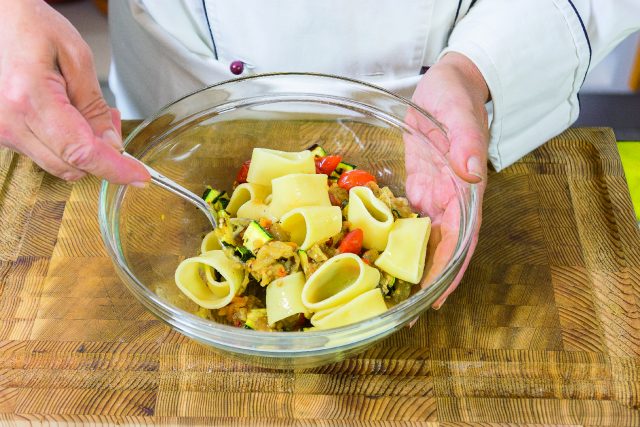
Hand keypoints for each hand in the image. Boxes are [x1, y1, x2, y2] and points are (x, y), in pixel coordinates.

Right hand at [0, 0, 148, 184]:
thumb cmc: (31, 27)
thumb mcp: (76, 58)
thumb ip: (95, 106)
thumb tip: (112, 144)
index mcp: (29, 98)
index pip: (81, 151)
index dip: (114, 168)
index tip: (139, 176)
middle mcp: (9, 121)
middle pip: (71, 165)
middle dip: (102, 155)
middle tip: (114, 123)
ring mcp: (2, 131)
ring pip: (58, 164)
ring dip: (83, 150)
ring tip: (87, 113)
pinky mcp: (3, 134)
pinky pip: (44, 154)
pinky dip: (66, 145)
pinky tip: (70, 118)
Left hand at [407, 52, 488, 308]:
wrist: (447, 84)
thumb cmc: (457, 97)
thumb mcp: (463, 114)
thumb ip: (468, 143)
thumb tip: (472, 172)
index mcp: (466, 191)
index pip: (461, 239)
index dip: (450, 270)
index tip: (437, 298)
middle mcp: (450, 200)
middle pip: (441, 248)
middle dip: (427, 280)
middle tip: (405, 311)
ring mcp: (432, 195)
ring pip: (423, 239)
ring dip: (411, 267)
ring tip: (389, 294)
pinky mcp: (415, 187)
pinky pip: (405, 219)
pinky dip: (395, 240)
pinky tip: (378, 256)